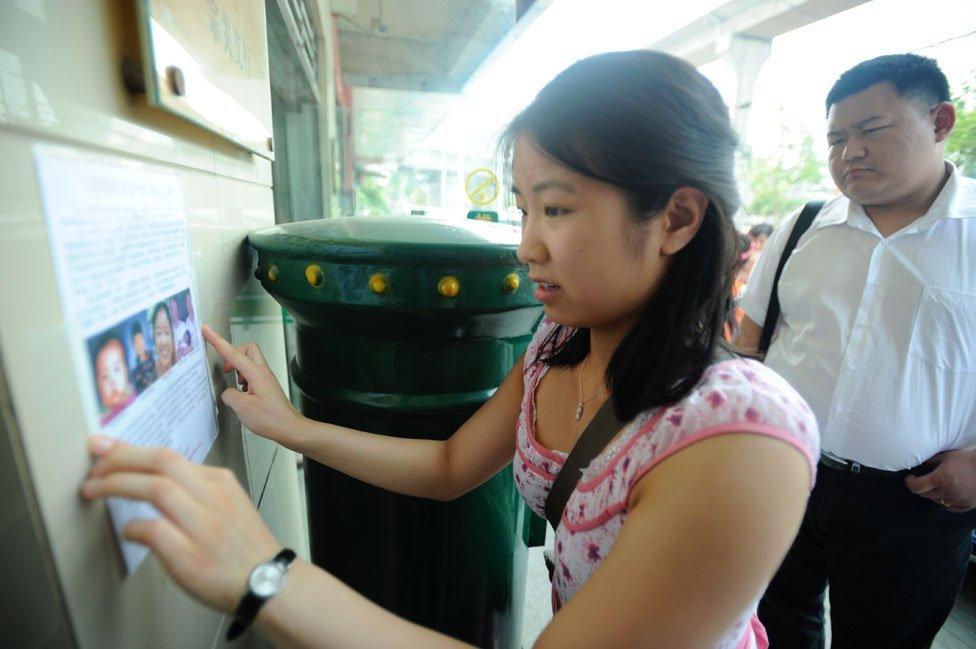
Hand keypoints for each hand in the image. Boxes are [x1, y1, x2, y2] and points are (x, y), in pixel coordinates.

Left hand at [80, 436, 281, 612]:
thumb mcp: (229, 504)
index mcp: (220, 482)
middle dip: (121, 458)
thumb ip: (196, 491)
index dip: (130, 450)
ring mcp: (203, 526)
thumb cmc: (244, 548)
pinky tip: (128, 530)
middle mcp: (213, 497)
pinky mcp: (191, 556)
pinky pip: (154, 530)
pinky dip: (133, 527)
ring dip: (117, 485)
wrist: (267, 582)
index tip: (106, 448)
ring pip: (156, 489)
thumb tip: (153, 481)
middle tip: (94, 463)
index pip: (169, 455)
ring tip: (94, 489)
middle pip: (162, 462)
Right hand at [202, 325, 303, 445]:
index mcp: (256, 373)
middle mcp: (262, 372)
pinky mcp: (267, 386)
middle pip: (247, 349)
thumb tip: (228, 392)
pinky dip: (244, 379)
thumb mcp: (243, 408)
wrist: (290, 428)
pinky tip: (242, 394)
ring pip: (250, 362)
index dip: (217, 341)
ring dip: (238, 369)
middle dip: (233, 354)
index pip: (233, 353)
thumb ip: (229, 395)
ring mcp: (266, 378)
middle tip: (225, 369)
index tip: (206, 330)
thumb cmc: (270, 419)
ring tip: (236, 386)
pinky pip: (252, 374)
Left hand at [905, 449, 975, 512]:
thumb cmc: (966, 460)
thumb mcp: (946, 456)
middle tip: (923, 480)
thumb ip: (931, 460)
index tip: (910, 478)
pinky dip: (946, 502)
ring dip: (933, 494)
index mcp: (941, 478)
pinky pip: (950, 507)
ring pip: (937, 501)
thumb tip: (917, 461)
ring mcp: (957, 500)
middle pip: (925, 495)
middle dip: (921, 487)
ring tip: (937, 485)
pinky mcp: (966, 505)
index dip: (910, 483)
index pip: (917, 487)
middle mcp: (947, 492)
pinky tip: (948, 494)